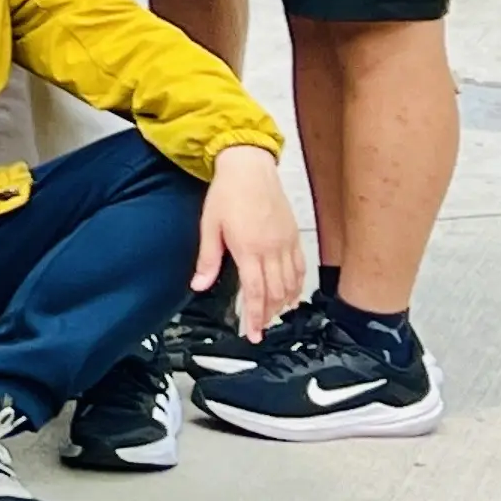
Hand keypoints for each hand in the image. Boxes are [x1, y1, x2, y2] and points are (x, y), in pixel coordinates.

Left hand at [195, 142, 311, 342]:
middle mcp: (272, 249)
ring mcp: (286, 243)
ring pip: (291, 284)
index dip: (255, 317)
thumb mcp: (210, 225)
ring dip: (283, 304)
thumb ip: (207, 258)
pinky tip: (292, 294)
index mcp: (249, 249)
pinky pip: (301, 268)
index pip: (256, 293)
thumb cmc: (228, 192)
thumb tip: (199, 284)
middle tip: (260, 330)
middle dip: (268, 316)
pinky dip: (298, 286)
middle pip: (276, 293)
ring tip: (272, 316)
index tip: (252, 333)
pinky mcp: (294, 236)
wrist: (249, 167)